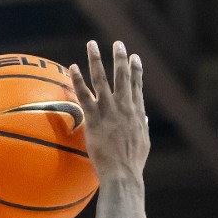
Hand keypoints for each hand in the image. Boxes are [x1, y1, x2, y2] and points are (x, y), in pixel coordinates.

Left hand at [67, 39, 149, 183]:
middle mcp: (124, 107)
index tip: (135, 57)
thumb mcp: (143, 142)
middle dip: (120, 57)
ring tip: (92, 44)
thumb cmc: (132, 163)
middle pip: (122, 76)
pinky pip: (84, 95)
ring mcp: (109, 111)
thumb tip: (144, 118)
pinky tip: (73, 67)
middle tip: (118, 43)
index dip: (136, 70)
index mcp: (137, 112)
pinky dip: (78, 80)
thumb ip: (142, 126)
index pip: (137, 86)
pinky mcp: (94, 119)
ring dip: (96, 60)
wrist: (122, 173)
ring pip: (102, 79)